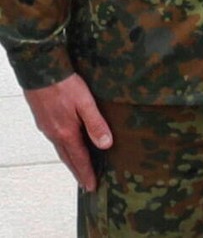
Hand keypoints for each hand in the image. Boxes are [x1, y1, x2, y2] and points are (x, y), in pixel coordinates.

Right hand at [24, 73, 111, 190]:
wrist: (40, 71)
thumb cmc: (65, 85)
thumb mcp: (86, 103)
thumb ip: (96, 124)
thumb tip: (106, 145)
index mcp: (66, 132)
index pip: (79, 158)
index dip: (86, 173)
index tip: (92, 186)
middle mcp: (54, 133)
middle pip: (68, 158)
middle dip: (78, 172)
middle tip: (86, 184)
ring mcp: (47, 127)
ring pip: (61, 149)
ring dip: (70, 161)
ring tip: (79, 169)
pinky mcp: (43, 120)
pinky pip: (55, 140)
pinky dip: (64, 148)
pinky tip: (68, 145)